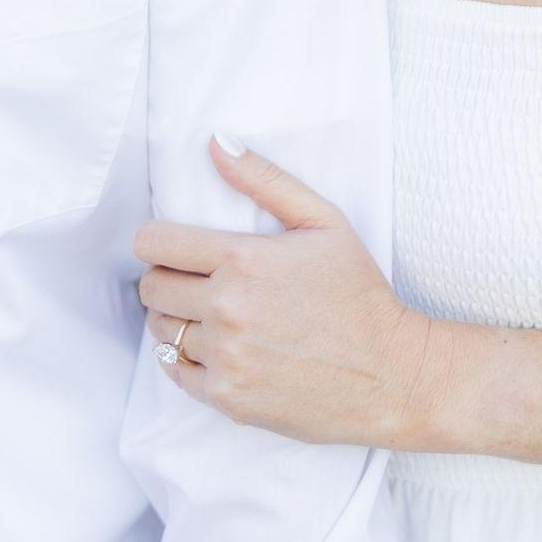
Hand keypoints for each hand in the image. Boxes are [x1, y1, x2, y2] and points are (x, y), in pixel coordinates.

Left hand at [133, 135, 437, 447]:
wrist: (391, 374)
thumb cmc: (359, 293)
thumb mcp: (324, 222)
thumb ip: (265, 179)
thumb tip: (215, 143)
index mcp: (243, 259)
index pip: (154, 243)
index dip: (159, 242)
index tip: (176, 248)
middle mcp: (227, 308)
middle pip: (151, 287)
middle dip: (167, 279)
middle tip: (196, 282)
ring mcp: (226, 357)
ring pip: (160, 330)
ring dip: (176, 319)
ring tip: (211, 316)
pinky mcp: (228, 398)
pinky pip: (174, 371)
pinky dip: (186, 359)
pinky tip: (217, 348)